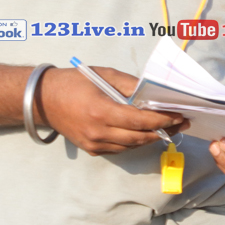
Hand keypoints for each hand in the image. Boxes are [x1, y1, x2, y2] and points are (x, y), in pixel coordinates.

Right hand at [37, 66, 187, 155]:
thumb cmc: (73, 82)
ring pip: (132, 146)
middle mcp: (99, 132)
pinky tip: (145, 132)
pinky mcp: (92, 150)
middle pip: (140, 138)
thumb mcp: (103, 75)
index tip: (179, 115)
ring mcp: (94, 144)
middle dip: (163, 131)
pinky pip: (120, 148)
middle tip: (181, 123)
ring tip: (168, 128)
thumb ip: (129, 85)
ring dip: (151, 138)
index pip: (140, 121)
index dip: (162, 120)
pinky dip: (135, 141)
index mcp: (102, 112)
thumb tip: (152, 94)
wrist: (44, 100)